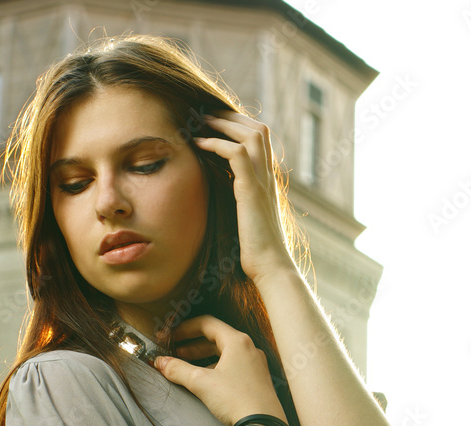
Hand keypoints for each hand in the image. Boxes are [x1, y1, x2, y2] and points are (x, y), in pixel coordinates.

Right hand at [154, 315, 287, 425]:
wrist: (263, 425)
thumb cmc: (236, 399)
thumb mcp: (201, 382)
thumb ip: (178, 370)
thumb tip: (161, 362)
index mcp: (237, 342)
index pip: (208, 324)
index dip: (185, 328)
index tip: (171, 336)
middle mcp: (249, 349)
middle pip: (217, 338)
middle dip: (193, 344)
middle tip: (175, 352)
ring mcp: (255, 364)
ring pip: (225, 353)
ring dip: (204, 356)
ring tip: (187, 366)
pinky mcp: (257, 379)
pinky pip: (234, 365)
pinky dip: (217, 367)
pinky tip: (206, 379)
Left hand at [194, 110, 297, 283]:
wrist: (271, 266)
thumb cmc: (256, 250)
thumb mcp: (246, 218)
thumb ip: (239, 201)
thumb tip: (220, 195)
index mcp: (268, 181)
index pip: (260, 139)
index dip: (239, 125)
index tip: (215, 123)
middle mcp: (269, 177)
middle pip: (258, 129)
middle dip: (231, 116)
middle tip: (205, 114)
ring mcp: (263, 182)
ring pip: (251, 134)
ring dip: (224, 123)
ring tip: (201, 121)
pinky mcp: (252, 190)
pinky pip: (237, 153)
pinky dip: (217, 143)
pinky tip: (200, 144)